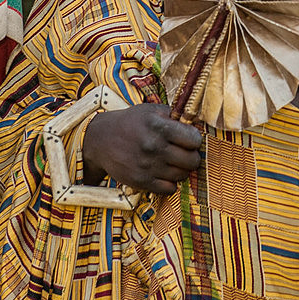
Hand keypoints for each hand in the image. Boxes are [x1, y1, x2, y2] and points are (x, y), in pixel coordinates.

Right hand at [83, 103, 202, 193]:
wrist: (101, 140)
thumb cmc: (131, 123)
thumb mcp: (151, 110)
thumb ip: (174, 115)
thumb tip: (197, 123)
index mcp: (159, 126)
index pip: (194, 140)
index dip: (194, 140)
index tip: (188, 139)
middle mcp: (154, 147)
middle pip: (192, 161)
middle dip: (191, 156)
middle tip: (183, 152)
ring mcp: (147, 166)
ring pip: (182, 176)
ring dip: (180, 170)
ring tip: (171, 162)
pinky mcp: (141, 182)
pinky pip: (169, 189)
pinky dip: (169, 183)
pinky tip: (163, 173)